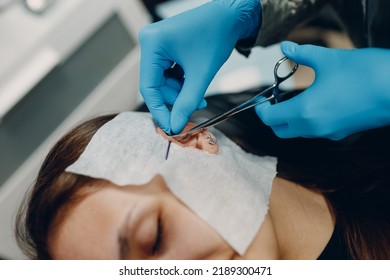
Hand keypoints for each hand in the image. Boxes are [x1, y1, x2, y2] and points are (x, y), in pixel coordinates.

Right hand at [139, 0, 260, 133]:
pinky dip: (181, 83)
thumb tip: (175, 126)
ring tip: (200, 98)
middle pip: (155, 85)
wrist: (230, 15)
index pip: (148, 87)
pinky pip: (168, 73)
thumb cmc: (217, 36)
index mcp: (152, 44)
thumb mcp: (201, 75)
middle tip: (193, 110)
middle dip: (175, 100)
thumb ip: (187, 103)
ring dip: (180, 93)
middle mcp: (149, 42)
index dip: (159, 111)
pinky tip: (195, 85)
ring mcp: (156, 44)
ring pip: (162, 81)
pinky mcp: (164, 47)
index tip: (171, 128)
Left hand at [256, 42, 389, 139]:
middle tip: (274, 100)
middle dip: (272, 118)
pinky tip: (315, 102)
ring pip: (298, 132)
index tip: (261, 99)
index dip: (261, 109)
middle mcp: (314, 128)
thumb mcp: (328, 58)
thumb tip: (285, 46)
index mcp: (304, 112)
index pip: (269, 119)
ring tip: (294, 98)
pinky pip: (316, 131)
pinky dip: (307, 120)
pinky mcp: (342, 132)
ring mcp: (329, 133)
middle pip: (281, 130)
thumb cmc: (364, 73)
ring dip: (290, 119)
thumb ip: (301, 54)